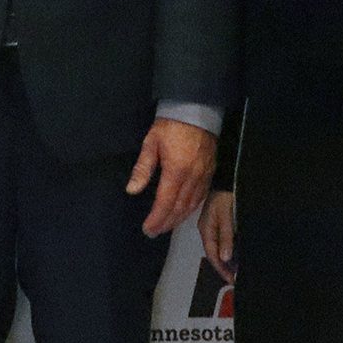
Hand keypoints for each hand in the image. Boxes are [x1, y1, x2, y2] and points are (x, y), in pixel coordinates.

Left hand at [128, 120, 215, 237]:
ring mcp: (204, 175)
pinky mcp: (210, 172)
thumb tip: (132, 190)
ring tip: (166, 226)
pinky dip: (191, 208)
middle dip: (166, 222)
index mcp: (176, 170)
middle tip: (154, 232)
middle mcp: (192, 177)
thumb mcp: (151, 143)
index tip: (147, 229)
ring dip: (178, 218)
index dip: (156, 218)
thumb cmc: (170, 126)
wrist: (197, 110)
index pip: (165, 202)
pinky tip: (183, 212)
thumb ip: (142, 168)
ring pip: (192, 204)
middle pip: (179, 208)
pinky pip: (201, 196)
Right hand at [198, 191, 235, 283]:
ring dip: (227, 259)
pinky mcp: (220, 221)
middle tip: (236, 279)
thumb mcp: (226, 216)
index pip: (212, 254)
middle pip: (215, 253)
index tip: (231, 280)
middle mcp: (208, 229)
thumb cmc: (226, 195)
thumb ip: (226, 236)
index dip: (221, 268)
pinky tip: (236, 254)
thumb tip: (225, 258)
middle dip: (224, 267)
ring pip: (219, 247)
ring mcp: (213, 225)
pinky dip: (229, 249)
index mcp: (206, 229)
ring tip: (238, 270)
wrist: (228, 177)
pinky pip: (223, 240)